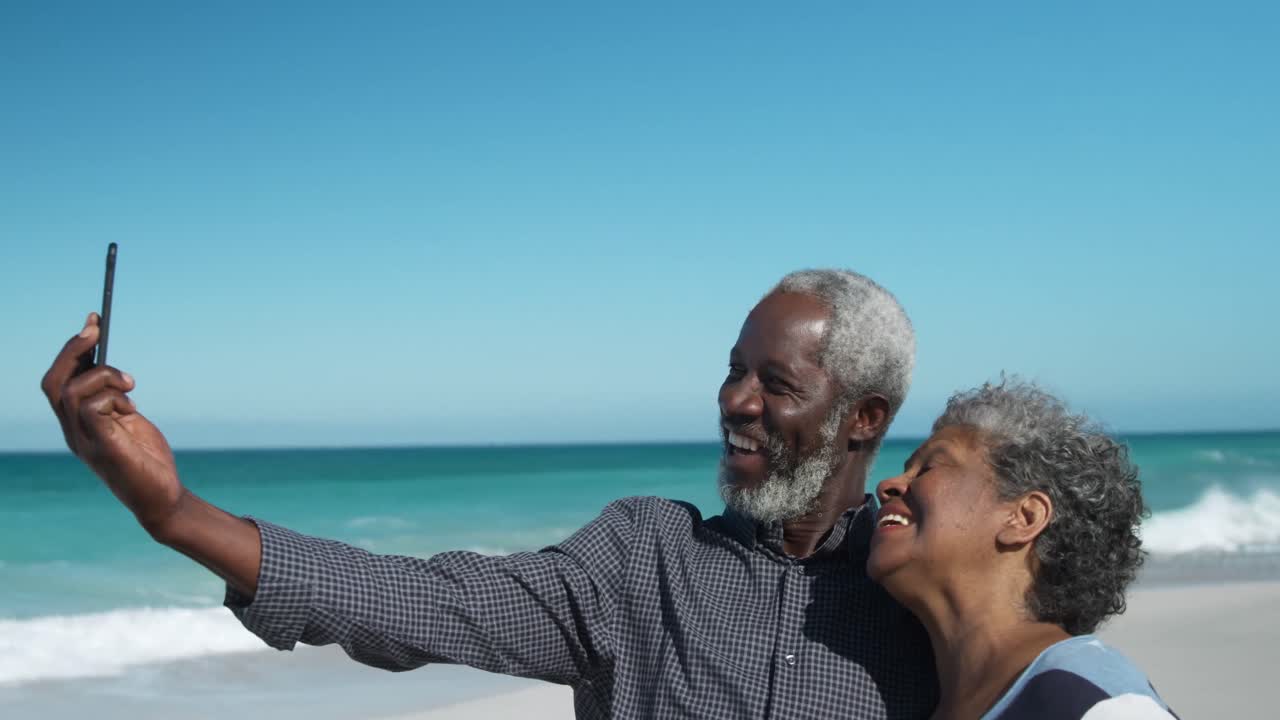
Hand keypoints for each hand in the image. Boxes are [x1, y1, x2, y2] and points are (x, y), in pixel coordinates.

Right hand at [42, 313, 184, 535]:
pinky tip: (131, 408)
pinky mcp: (102, 448)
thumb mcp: (129, 421)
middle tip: (97, 330)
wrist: (163, 498)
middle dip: (73, 350)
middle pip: (54, 382)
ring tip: (132, 386)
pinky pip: (90, 410)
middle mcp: (72, 431)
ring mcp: (83, 441)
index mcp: (77, 424)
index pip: (59, 381)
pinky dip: (110, 398)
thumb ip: (115, 399)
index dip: (72, 349)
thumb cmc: (148, 461)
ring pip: (72, 391)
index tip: (93, 321)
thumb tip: (110, 370)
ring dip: (104, 376)